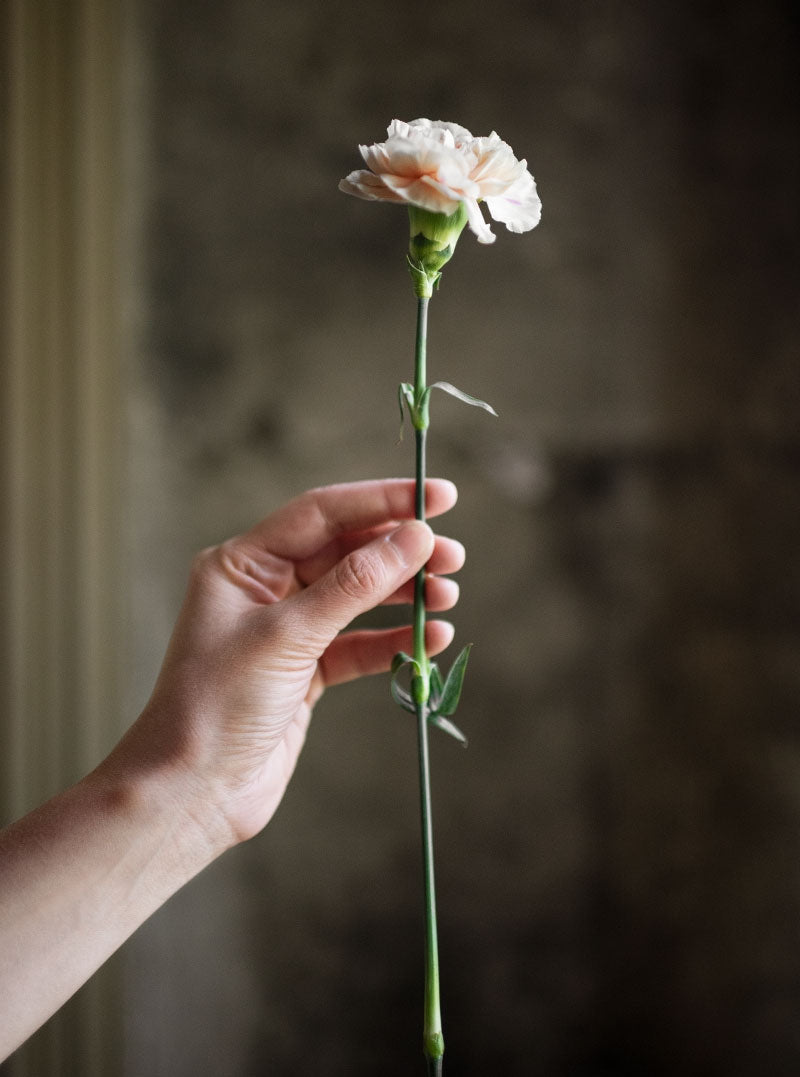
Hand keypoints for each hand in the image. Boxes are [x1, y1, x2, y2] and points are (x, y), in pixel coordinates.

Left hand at [113, 478, 462, 850]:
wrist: (194, 793)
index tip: (437, 496)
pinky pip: (359, 644)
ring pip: (358, 597)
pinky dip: (393, 640)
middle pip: (346, 552)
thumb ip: (354, 584)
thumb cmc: (219, 704)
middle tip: (453, 556)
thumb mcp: (289, 635)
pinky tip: (429, 640)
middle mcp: (265, 590)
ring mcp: (288, 632)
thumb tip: (413, 537)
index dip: (382, 500)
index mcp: (243, 563)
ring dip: (404, 595)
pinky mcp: (306, 673)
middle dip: (401, 551)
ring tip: (447, 596)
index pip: (322, 513)